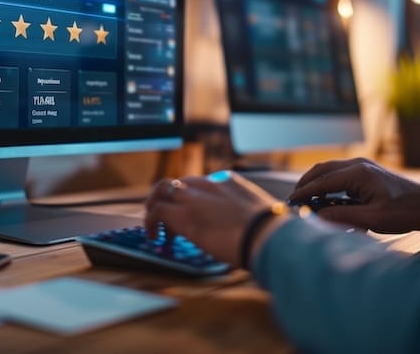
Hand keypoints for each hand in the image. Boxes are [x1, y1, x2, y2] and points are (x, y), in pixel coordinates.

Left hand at [144, 172, 285, 266]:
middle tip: (166, 219)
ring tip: (153, 227)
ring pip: (161, 190)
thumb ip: (246, 215)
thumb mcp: (258, 213)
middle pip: (178, 183)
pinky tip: (154, 237)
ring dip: (154, 207)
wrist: (265, 235)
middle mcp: (208, 184)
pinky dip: (150, 223)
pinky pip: (156, 211)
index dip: (191, 200)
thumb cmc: (269, 232)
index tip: (193, 215)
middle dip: (168, 200)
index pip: (200, 183)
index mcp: (228, 181)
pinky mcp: (182, 214)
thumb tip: (249, 231)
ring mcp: (194, 197)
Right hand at [289, 158, 419, 232]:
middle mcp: (357, 164)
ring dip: (315, 181)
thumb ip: (342, 216)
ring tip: (304, 197)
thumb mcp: (372, 219)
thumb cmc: (403, 213)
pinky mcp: (366, 170)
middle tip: (293, 199)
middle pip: (322, 169)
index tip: (291, 202)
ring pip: (329, 169)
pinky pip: (339, 172)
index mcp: (358, 174)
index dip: (304, 192)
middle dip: (305, 184)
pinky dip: (326, 181)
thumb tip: (317, 216)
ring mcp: (362, 165)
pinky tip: (324, 194)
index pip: (322, 181)